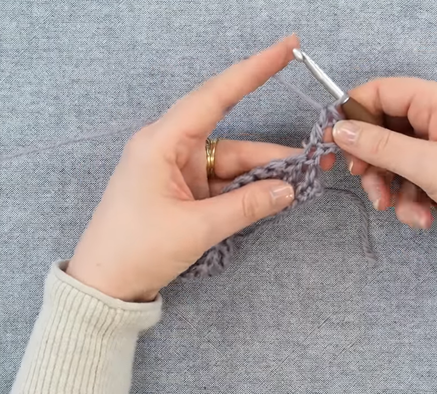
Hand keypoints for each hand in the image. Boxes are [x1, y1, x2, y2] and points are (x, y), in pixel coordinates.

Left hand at [67, 36, 313, 301]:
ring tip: (300, 184)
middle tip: (314, 158)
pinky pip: (224, 182)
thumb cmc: (136, 250)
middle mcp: (171, 148)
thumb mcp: (197, 228)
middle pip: (234, 140)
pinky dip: (248, 190)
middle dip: (273, 152)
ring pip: (232, 164)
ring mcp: (179, 170)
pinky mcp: (184, 190)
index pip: (215, 96)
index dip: (254, 70)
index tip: (288, 47)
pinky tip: (274, 196)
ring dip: (264, 175)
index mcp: (163, 142)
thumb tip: (289, 189)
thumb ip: (247, 206)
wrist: (104, 286)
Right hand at [332, 78, 436, 243]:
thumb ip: (380, 146)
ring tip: (401, 211)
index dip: (353, 115)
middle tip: (368, 185)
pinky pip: (411, 178)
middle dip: (373, 162)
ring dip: (391, 187)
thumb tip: (340, 129)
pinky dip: (409, 199)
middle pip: (383, 130)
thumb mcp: (429, 165)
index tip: (335, 144)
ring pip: (394, 159)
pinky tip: (421, 218)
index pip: (380, 92)